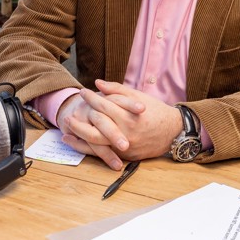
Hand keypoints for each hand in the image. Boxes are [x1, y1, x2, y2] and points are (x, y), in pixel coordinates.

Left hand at [60, 82, 181, 167]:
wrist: (173, 131)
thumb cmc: (155, 111)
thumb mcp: (137, 96)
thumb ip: (116, 90)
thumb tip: (97, 83)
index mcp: (128, 115)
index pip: (103, 105)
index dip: (91, 98)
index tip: (82, 92)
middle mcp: (126, 132)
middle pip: (96, 127)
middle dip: (79, 121)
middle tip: (68, 114)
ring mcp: (126, 146)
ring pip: (96, 144)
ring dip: (78, 137)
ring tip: (66, 130)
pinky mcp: (126, 156)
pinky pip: (104, 154)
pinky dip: (88, 149)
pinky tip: (76, 143)